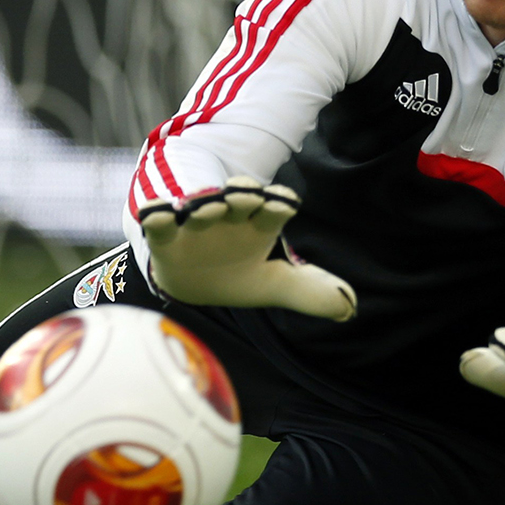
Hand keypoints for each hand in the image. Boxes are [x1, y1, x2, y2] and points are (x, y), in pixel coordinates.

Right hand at [137, 177, 356, 321]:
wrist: (194, 279)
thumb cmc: (239, 273)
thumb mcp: (274, 284)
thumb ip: (308, 292)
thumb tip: (348, 308)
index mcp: (259, 225)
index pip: (274, 208)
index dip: (279, 204)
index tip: (284, 203)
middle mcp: (230, 218)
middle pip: (239, 200)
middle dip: (244, 195)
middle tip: (247, 196)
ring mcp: (197, 224)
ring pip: (202, 206)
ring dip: (205, 203)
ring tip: (207, 205)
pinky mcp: (167, 236)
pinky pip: (160, 223)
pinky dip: (157, 216)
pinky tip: (157, 212)